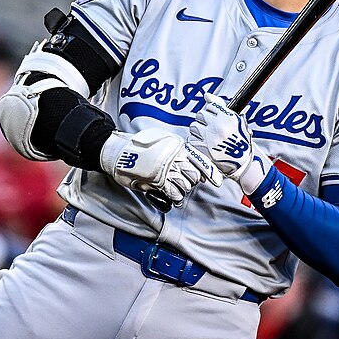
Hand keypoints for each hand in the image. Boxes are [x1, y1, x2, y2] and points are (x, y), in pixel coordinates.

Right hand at [100, 128, 221, 205]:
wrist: (121, 152)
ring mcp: (165, 169)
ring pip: (185, 186)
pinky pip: (173, 193)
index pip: (198, 160)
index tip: (217, 181)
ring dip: (182, 189)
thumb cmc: (141, 147)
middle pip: (193, 175)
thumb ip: (176, 151)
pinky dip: (174, 196)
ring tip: (173, 186)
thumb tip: (190, 164)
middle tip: (183, 180)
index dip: (209, 172)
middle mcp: (173, 157)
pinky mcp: (157, 180)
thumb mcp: (162, 142)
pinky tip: (171, 194)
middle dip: (191, 181)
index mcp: (176, 146)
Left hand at [189, 93, 271, 193]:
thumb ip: (220, 106)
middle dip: (204, 121)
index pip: (211, 106)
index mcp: (229, 117)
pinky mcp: (202, 148)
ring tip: (207, 137)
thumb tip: (206, 95)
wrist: (242, 164)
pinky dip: (195, 142)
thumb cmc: (239, 142)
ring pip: (194, 126)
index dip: (212, 113)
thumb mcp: (237, 121)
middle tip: (210, 129)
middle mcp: (218, 126)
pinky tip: (204, 145)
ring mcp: (210, 137)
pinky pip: (191, 139)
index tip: (215, 119)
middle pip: (200, 115)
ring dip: (198, 131)